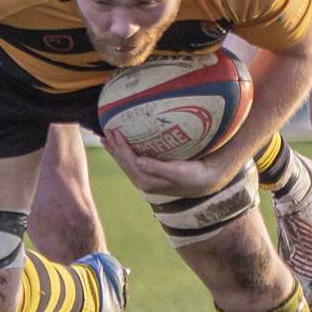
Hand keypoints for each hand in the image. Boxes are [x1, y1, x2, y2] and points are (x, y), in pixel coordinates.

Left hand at [102, 127, 242, 198]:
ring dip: (116, 150)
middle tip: (105, 130)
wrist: (205, 181)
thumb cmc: (194, 175)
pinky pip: (132, 162)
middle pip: (124, 162)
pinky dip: (124, 153)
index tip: (114, 131)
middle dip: (114, 147)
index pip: (129, 161)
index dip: (121, 146)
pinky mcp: (150, 174)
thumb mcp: (178, 171)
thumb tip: (139, 161)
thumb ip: (158, 168)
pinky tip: (121, 146)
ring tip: (106, 138)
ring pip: (126, 163)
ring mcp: (146, 179)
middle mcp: (144, 181)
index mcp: (148, 181)